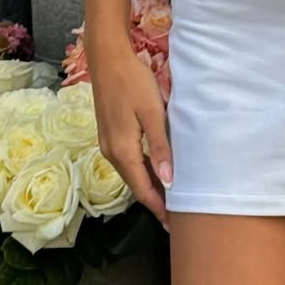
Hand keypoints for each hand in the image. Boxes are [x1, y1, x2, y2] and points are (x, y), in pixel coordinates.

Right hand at [89, 41, 172, 230]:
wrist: (108, 58)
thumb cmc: (133, 82)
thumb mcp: (152, 113)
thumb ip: (160, 147)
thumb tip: (167, 181)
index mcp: (122, 151)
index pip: (142, 190)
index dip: (158, 208)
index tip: (173, 226)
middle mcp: (112, 152)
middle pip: (135, 184)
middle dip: (154, 201)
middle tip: (176, 216)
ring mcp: (108, 142)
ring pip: (131, 172)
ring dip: (149, 185)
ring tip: (170, 196)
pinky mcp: (110, 132)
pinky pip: (128, 160)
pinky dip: (142, 170)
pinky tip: (155, 168)